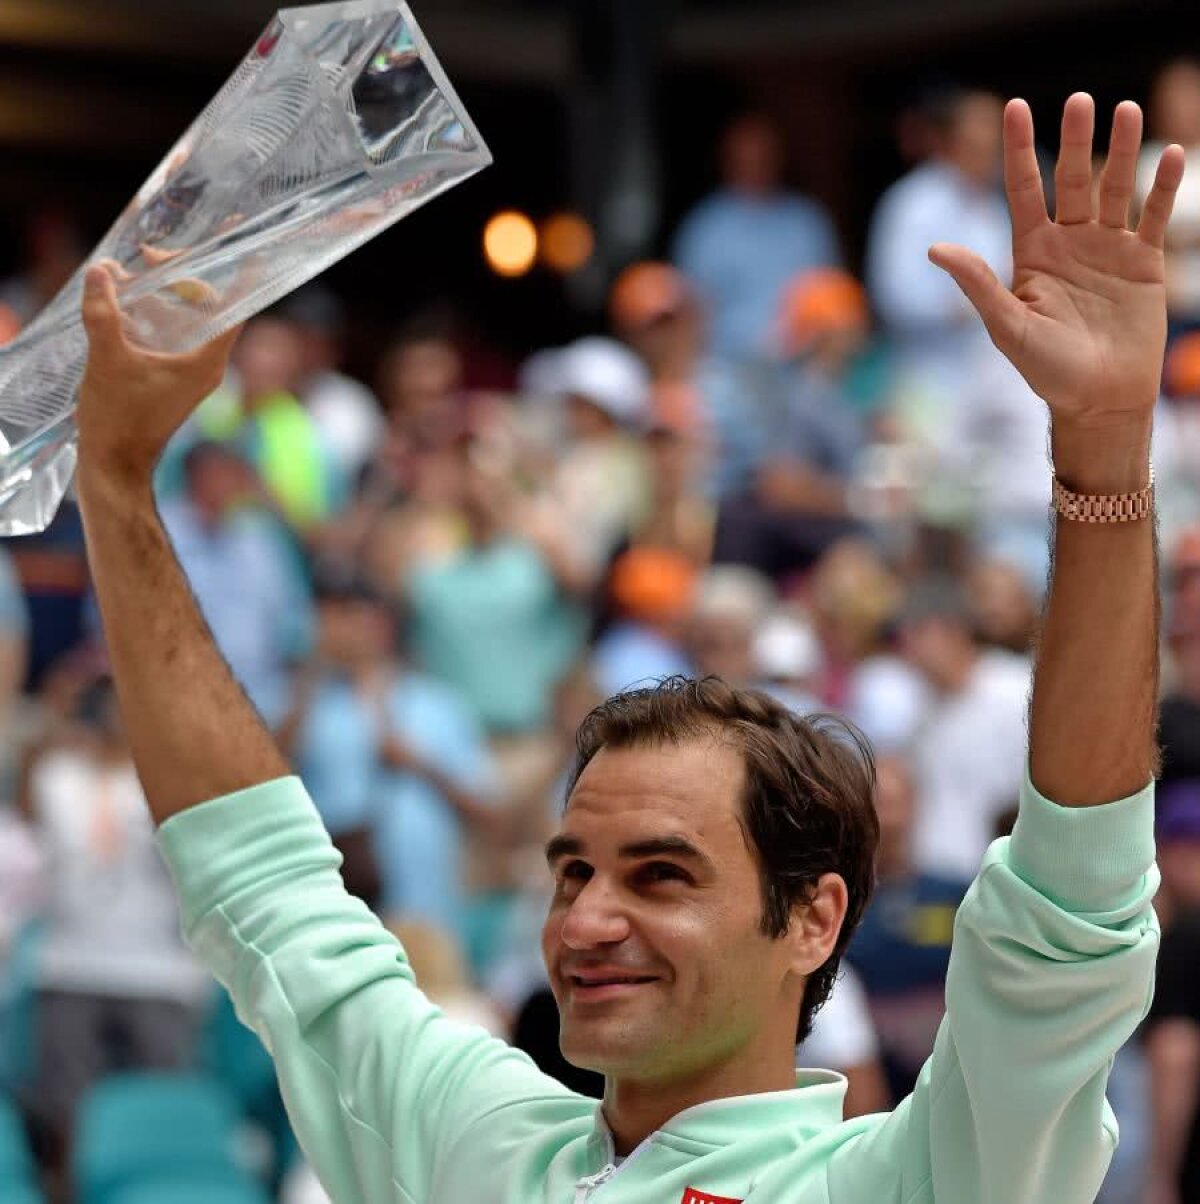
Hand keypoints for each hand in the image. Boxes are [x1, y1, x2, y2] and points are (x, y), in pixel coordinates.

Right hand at [77, 263, 241, 484]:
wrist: (114, 464)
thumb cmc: (119, 419)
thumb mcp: (108, 360)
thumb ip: (105, 314)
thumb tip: (102, 272)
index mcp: (208, 361)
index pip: (236, 307)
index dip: (242, 272)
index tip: (244, 242)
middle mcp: (208, 364)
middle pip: (209, 304)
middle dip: (181, 274)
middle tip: (147, 259)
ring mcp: (191, 371)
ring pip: (188, 317)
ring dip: (163, 291)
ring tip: (130, 274)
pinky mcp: (172, 375)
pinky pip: (173, 333)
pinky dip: (155, 312)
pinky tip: (125, 301)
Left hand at [930, 93, 1183, 428]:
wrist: (1099, 400)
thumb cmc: (1047, 371)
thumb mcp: (1007, 327)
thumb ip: (977, 284)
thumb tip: (935, 248)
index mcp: (1031, 253)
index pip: (1023, 190)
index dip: (1017, 150)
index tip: (1014, 107)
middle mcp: (1068, 243)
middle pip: (1070, 179)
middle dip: (1075, 139)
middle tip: (1080, 100)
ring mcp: (1107, 249)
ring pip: (1113, 188)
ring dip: (1119, 150)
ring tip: (1124, 110)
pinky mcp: (1144, 262)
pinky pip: (1153, 216)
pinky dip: (1162, 187)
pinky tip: (1170, 154)